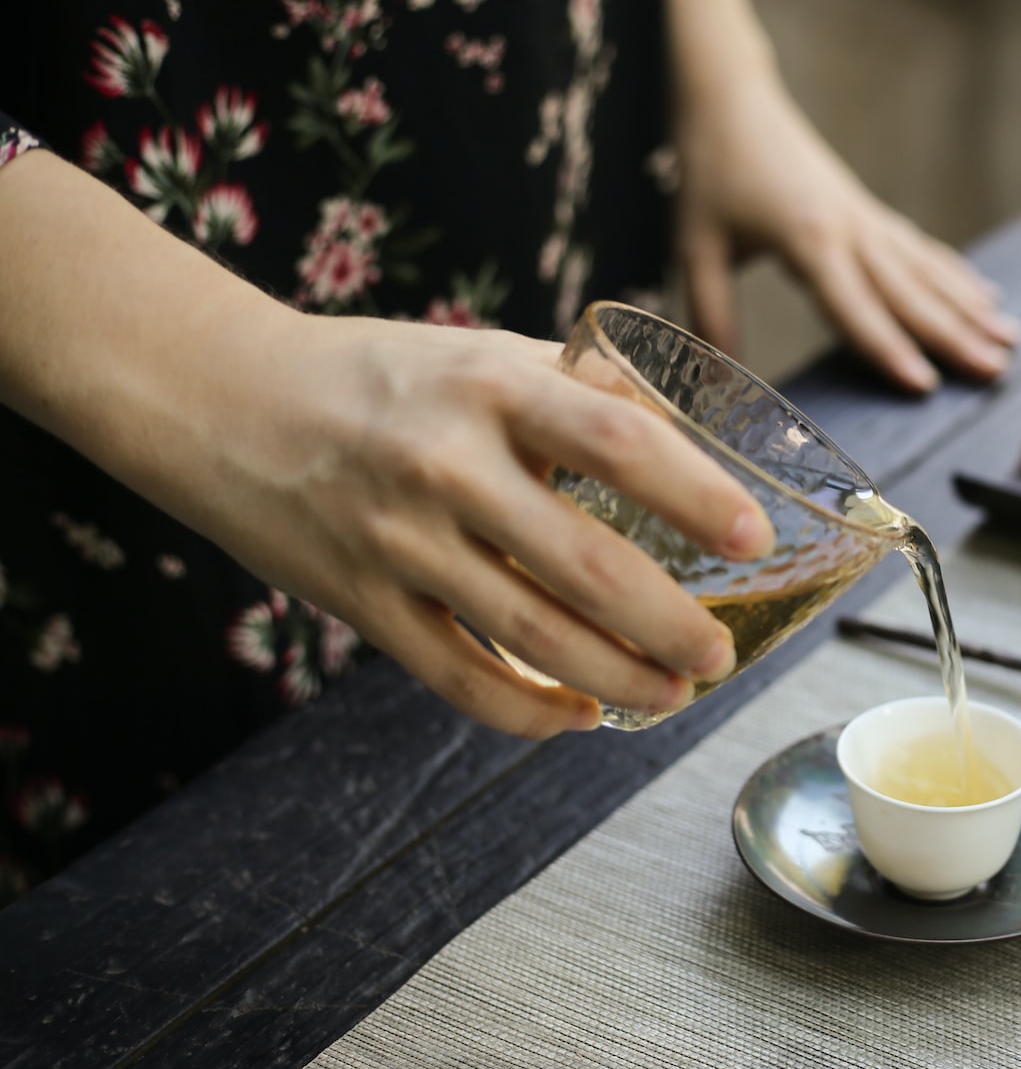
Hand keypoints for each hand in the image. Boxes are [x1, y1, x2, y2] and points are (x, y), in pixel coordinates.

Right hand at [181, 312, 776, 736]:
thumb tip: (678, 421)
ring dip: (617, 678)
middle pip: (587, 567)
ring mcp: (400, 541)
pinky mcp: (364, 603)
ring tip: (673, 693)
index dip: (694, 493)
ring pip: (531, 637)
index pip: (617, 442)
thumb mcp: (478, 353)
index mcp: (491, 387)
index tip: (752, 535)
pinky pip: (460, 679)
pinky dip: (528, 711)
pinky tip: (578, 716)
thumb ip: (575, 387)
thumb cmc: (373, 375)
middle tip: (720, 653)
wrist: (219, 398)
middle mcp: (448, 465)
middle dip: (670, 625)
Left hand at [665, 0, 1019, 392]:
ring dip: (970, 307)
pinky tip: (985, 294)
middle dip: (955, 335)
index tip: (926, 386)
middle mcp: (850, 228)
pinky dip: (956, 274)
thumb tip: (713, 382)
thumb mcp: (696, 245)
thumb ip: (711, 313)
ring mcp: (866, 217)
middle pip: (910, 293)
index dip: (889, 349)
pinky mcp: (868, 210)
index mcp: (808, 239)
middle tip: (997, 370)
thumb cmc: (711, 169)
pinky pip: (921, 249)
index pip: (855, 307)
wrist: (732, 96)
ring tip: (1011, 339)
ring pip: (927, 270)